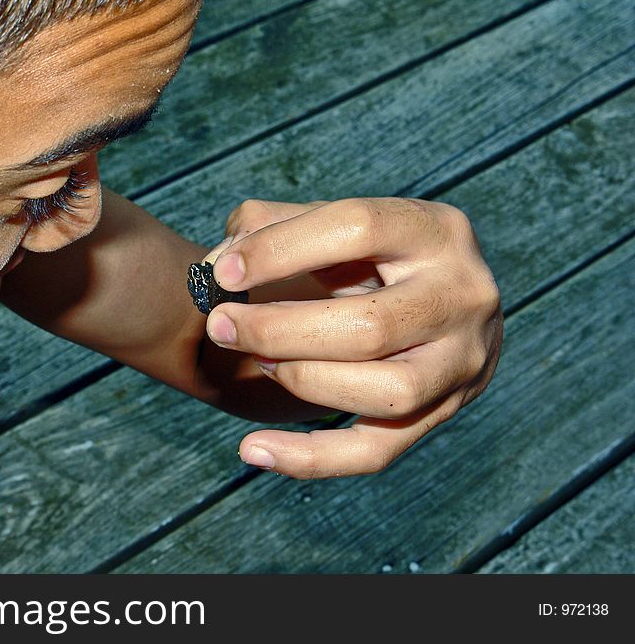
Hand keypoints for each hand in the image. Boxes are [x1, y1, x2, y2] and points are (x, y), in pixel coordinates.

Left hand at [204, 197, 502, 478]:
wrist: (440, 297)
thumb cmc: (371, 253)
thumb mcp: (333, 221)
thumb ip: (271, 225)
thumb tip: (217, 266)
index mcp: (434, 230)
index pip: (356, 229)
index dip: (280, 251)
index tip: (223, 272)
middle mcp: (462, 295)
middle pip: (371, 328)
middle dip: (279, 330)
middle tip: (220, 326)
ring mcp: (463, 361)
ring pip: (386, 392)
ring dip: (305, 381)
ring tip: (258, 362)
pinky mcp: (444, 411)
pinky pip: (377, 450)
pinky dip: (311, 459)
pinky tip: (254, 450)